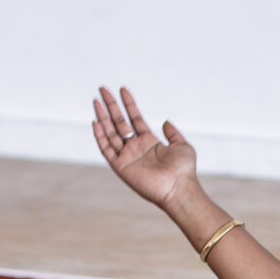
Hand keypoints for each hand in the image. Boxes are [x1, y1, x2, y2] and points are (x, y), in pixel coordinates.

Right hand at [92, 85, 198, 211]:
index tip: (123, 89)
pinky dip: (100, 136)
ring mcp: (127, 157)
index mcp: (149, 142)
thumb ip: (173, 133)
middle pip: (119, 123)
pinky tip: (95, 122)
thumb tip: (166, 122)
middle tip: (103, 89)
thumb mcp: (182, 145)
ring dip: (102, 117)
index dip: (129, 104)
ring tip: (96, 100)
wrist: (178, 188)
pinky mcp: (121, 167)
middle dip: (111, 106)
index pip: (135, 119)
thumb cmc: (184, 171)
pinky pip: (106, 149)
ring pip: (110, 133)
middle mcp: (136, 148)